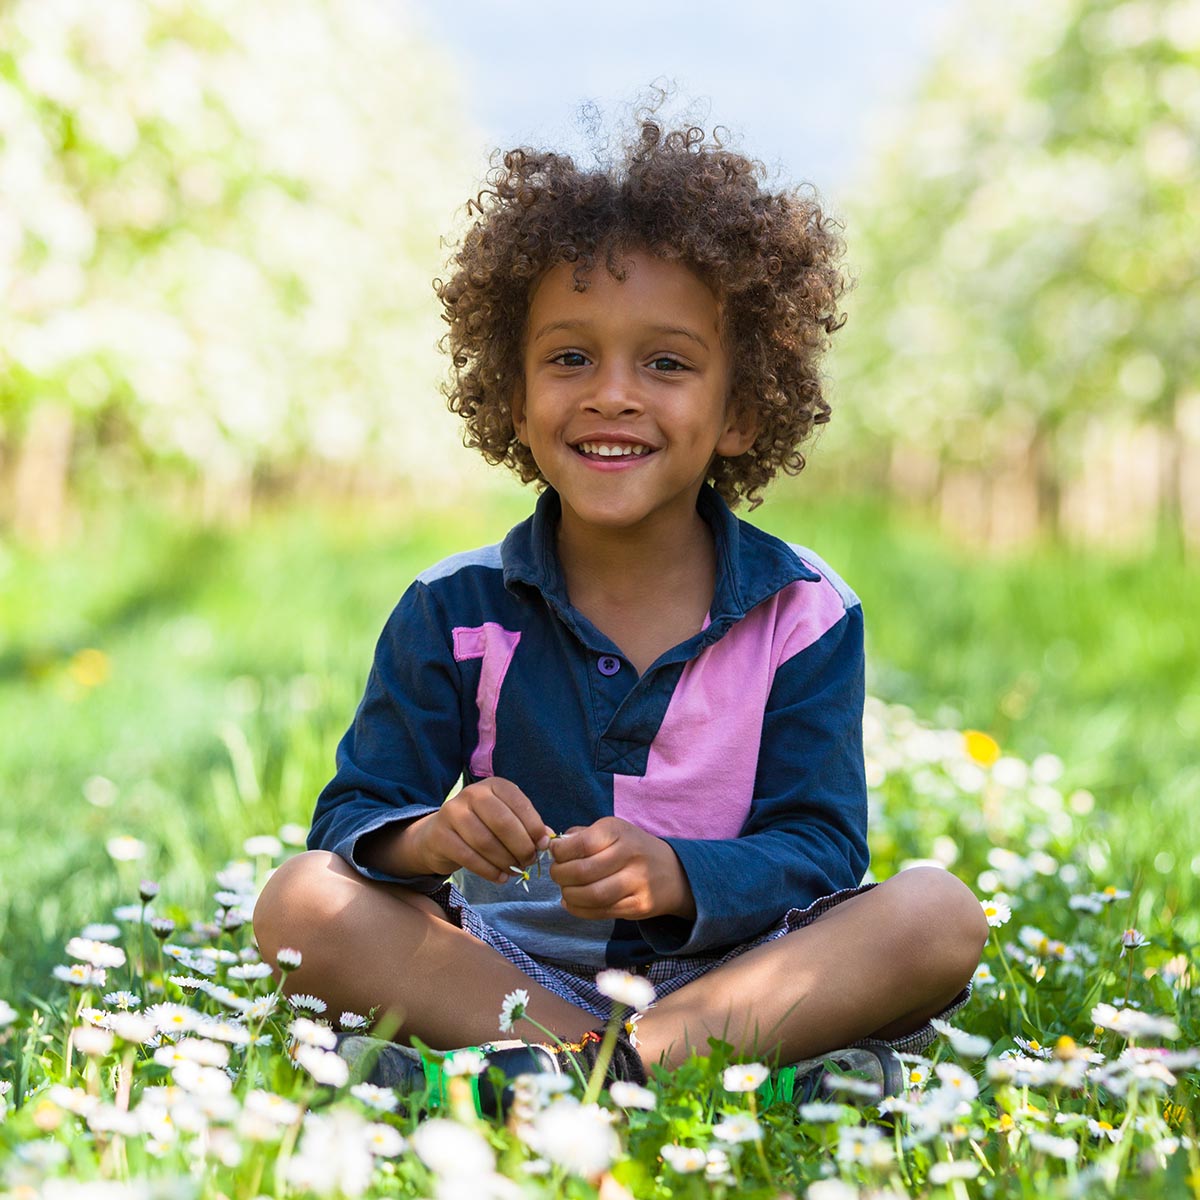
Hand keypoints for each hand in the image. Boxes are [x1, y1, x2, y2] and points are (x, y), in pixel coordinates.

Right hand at [405, 777, 551, 883]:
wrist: (438, 836)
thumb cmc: (482, 826)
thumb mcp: (505, 818)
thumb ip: (527, 825)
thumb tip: (548, 838)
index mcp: (494, 784)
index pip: (519, 804)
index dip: (534, 827)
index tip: (542, 846)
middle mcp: (472, 793)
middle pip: (503, 823)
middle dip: (521, 847)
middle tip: (528, 862)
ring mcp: (453, 812)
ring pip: (486, 842)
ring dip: (506, 861)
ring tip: (514, 871)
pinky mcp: (441, 835)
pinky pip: (469, 857)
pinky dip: (489, 871)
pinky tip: (500, 877)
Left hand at [548, 817, 695, 921]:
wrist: (674, 872)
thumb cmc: (632, 849)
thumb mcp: (612, 831)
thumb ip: (581, 836)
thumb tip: (552, 845)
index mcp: (619, 831)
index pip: (581, 844)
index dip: (560, 852)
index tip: (554, 854)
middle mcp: (630, 855)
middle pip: (583, 872)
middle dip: (560, 876)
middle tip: (557, 875)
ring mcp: (637, 882)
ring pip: (591, 895)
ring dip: (569, 895)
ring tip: (565, 890)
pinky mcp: (639, 906)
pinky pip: (601, 912)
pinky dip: (579, 910)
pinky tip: (573, 902)